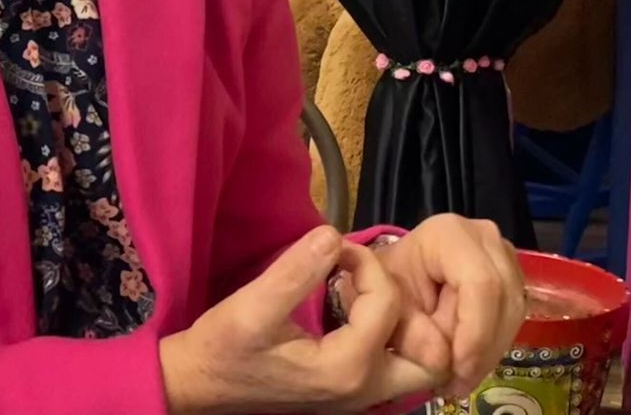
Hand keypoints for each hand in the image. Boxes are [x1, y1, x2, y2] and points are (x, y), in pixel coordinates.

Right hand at [159, 226, 451, 414]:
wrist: (200, 384)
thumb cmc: (223, 348)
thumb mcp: (252, 306)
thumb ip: (296, 271)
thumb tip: (333, 234)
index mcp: (346, 368)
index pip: (388, 302)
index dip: (365, 263)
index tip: (334, 250)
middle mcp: (364, 390)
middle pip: (429, 354)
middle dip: (413, 308)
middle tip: (372, 281)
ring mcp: (360, 397)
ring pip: (419, 366)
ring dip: (407, 326)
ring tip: (370, 293)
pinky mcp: (352, 394)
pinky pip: (397, 368)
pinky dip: (394, 339)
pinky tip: (363, 313)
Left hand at [371, 216, 525, 397]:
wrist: (391, 277)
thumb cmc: (385, 286)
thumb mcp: (386, 309)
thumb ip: (413, 336)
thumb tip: (443, 362)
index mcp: (450, 234)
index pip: (480, 284)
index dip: (475, 332)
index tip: (458, 370)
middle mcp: (484, 237)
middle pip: (502, 298)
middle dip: (483, 348)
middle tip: (458, 383)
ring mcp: (502, 253)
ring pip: (513, 310)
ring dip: (489, 351)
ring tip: (460, 378)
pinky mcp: (509, 274)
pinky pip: (512, 315)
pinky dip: (492, 344)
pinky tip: (470, 363)